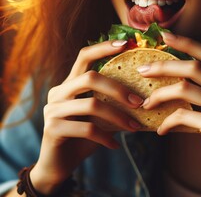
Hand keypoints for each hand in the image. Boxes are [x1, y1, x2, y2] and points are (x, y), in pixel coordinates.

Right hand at [30, 40, 142, 193]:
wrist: (59, 162)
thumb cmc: (83, 135)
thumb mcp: (99, 116)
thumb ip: (112, 104)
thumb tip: (142, 97)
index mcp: (69, 84)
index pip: (84, 56)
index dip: (103, 47)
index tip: (126, 43)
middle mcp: (58, 92)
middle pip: (90, 78)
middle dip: (118, 89)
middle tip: (139, 102)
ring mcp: (53, 110)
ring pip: (91, 104)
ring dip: (118, 117)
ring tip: (134, 128)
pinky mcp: (52, 128)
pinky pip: (87, 129)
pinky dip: (106, 137)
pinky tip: (115, 145)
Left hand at [138, 32, 200, 195]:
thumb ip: (198, 99)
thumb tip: (166, 90)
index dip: (188, 43)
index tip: (166, 36)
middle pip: (194, 67)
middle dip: (164, 65)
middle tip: (142, 69)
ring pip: (185, 89)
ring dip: (159, 95)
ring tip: (145, 104)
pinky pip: (183, 116)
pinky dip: (167, 122)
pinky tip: (160, 130)